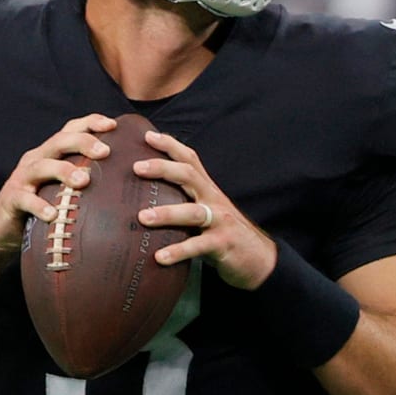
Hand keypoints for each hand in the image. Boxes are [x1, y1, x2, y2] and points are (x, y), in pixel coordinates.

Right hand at [0, 114, 115, 252]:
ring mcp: (22, 178)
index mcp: (52, 154)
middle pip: (59, 142)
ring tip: (84, 181)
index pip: (71, 129)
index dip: (91, 123)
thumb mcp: (66, 188)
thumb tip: (130, 181)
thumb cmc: (45, 206)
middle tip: (105, 152)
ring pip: (42, 167)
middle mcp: (37, 160)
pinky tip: (53, 215)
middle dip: (83, 142)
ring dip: (64, 171)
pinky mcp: (11, 200)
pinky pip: (25, 199)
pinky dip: (39, 205)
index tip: (114, 124)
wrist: (3, 230)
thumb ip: (88, 179)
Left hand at [134, 130, 277, 288]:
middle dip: (163, 168)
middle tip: (137, 167)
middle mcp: (214, 201)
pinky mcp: (223, 244)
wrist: (258, 258)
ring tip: (142, 217)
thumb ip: (185, 201)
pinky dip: (178, 251)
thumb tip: (146, 196)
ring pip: (193, 212)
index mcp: (208, 190)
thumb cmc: (224, 233)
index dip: (171, 145)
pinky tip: (160, 258)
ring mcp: (220, 222)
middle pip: (190, 176)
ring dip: (167, 213)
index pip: (190, 160)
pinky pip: (198, 247)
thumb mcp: (207, 211)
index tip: (147, 136)